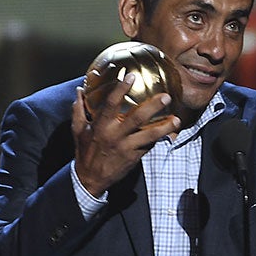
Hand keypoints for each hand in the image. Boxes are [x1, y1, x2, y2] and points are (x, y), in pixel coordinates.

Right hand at [72, 73, 179, 195]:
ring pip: (149, 135)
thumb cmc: (85, 152)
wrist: (90, 179)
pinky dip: (158, 138)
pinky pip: (149, 146)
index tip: (131, 76)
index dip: (121, 88)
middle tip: (166, 97)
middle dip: (153, 106)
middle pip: (137, 118)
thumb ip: (78, 110)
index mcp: (101, 126)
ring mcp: (126, 147)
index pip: (111, 103)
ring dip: (165, 127)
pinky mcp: (134, 158)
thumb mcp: (78, 130)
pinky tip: (169, 132)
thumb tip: (79, 91)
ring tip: (177, 119)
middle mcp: (115, 135)